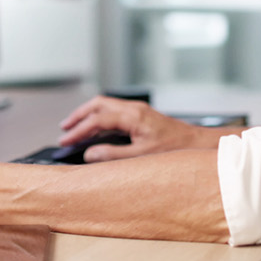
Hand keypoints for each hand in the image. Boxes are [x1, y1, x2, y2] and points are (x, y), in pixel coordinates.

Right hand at [56, 96, 213, 162]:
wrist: (197, 144)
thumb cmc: (174, 150)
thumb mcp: (141, 157)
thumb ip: (112, 155)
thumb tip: (89, 154)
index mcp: (132, 116)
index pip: (97, 120)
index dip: (78, 131)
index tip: (65, 141)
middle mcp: (134, 108)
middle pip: (98, 104)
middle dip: (79, 115)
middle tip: (64, 129)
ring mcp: (138, 110)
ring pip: (105, 105)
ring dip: (88, 114)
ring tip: (75, 127)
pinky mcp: (141, 115)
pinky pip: (114, 110)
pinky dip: (100, 117)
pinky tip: (96, 129)